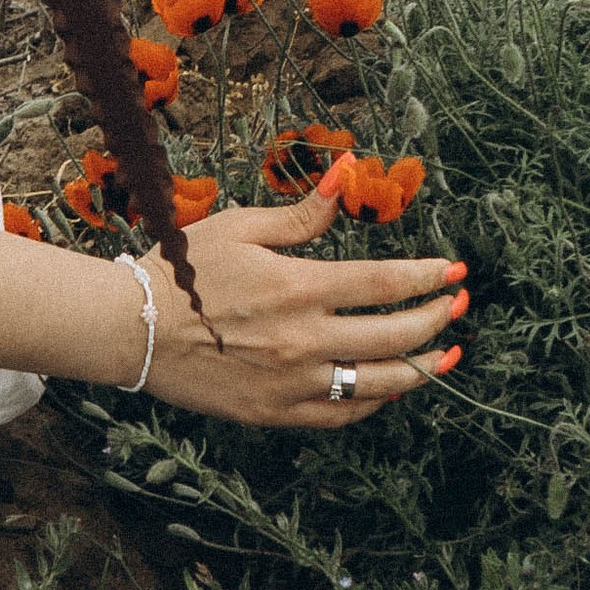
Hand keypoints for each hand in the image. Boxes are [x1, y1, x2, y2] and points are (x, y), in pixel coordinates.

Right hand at [135, 166, 464, 431]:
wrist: (131, 328)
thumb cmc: (182, 271)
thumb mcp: (241, 228)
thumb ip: (302, 214)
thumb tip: (347, 174)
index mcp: (297, 288)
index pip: (384, 284)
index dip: (428, 278)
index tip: (456, 271)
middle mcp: (302, 341)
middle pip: (393, 336)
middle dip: (437, 319)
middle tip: (459, 305)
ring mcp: (290, 383)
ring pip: (377, 384)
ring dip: (422, 369)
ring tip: (447, 355)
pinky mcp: (274, 413)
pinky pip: (341, 415)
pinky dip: (374, 401)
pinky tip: (390, 387)